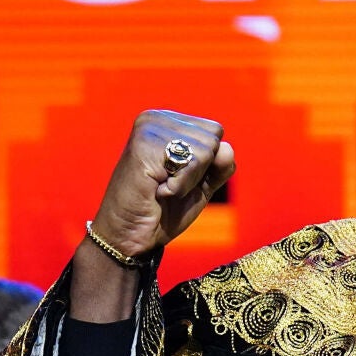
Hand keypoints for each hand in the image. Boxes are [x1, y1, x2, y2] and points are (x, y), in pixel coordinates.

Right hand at [89, 110, 235, 258]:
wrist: (128, 237)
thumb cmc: (161, 212)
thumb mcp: (201, 186)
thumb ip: (220, 166)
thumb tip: (226, 148)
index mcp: (168, 122)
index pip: (214, 132)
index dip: (206, 165)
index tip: (176, 177)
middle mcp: (156, 119)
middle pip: (213, 138)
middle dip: (198, 171)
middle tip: (167, 185)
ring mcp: (148, 129)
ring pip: (205, 150)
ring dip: (187, 180)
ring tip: (160, 187)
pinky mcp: (144, 146)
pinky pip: (190, 162)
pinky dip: (180, 186)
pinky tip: (156, 190)